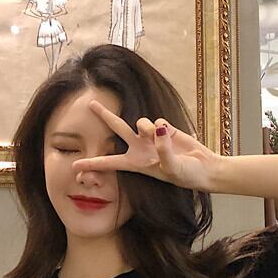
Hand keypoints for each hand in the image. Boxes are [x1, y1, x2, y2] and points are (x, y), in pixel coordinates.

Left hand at [72, 100, 222, 190]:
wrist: (203, 168)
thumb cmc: (186, 174)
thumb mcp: (173, 168)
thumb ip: (163, 149)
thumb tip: (156, 128)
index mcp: (136, 163)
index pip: (109, 162)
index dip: (92, 163)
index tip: (74, 167)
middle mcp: (139, 148)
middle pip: (116, 128)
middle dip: (104, 115)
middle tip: (90, 103)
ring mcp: (150, 137)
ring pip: (139, 122)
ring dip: (145, 126)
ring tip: (157, 135)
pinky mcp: (163, 128)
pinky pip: (157, 121)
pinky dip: (162, 127)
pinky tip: (170, 134)